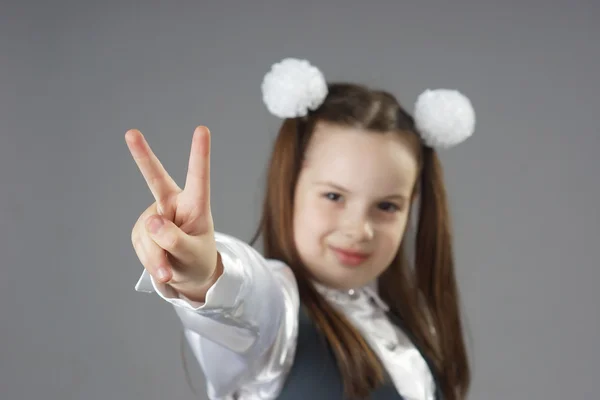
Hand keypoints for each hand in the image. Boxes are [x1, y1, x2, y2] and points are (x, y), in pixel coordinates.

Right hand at [126, 126, 221, 302]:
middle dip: (142, 156)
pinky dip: (151, 262)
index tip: (202, 130)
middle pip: (156, 178)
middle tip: (131, 133)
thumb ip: (175, 240)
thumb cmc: (197, 260)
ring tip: (170, 270)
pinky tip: (161, 265)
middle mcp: (172, 204)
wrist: (185, 276)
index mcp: (195, 204)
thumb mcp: (193, 255)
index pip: (198, 178)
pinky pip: (141, 247)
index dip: (200, 154)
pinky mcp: (140, 230)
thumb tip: (151, 222)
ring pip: (149, 235)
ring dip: (158, 258)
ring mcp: (154, 216)